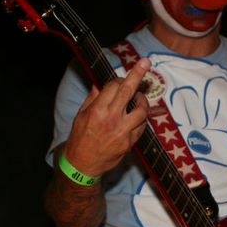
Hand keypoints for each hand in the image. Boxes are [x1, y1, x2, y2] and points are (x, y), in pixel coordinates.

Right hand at [63, 58, 150, 177]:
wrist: (82, 164)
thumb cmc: (80, 137)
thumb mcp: (81, 114)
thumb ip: (94, 98)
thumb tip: (102, 83)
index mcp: (98, 110)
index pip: (114, 86)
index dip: (119, 79)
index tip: (122, 78)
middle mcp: (111, 119)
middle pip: (129, 91)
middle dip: (138, 74)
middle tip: (146, 63)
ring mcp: (123, 132)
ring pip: (141, 110)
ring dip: (142, 101)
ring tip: (139, 99)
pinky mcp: (130, 143)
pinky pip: (141, 127)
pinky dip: (140, 120)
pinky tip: (135, 118)